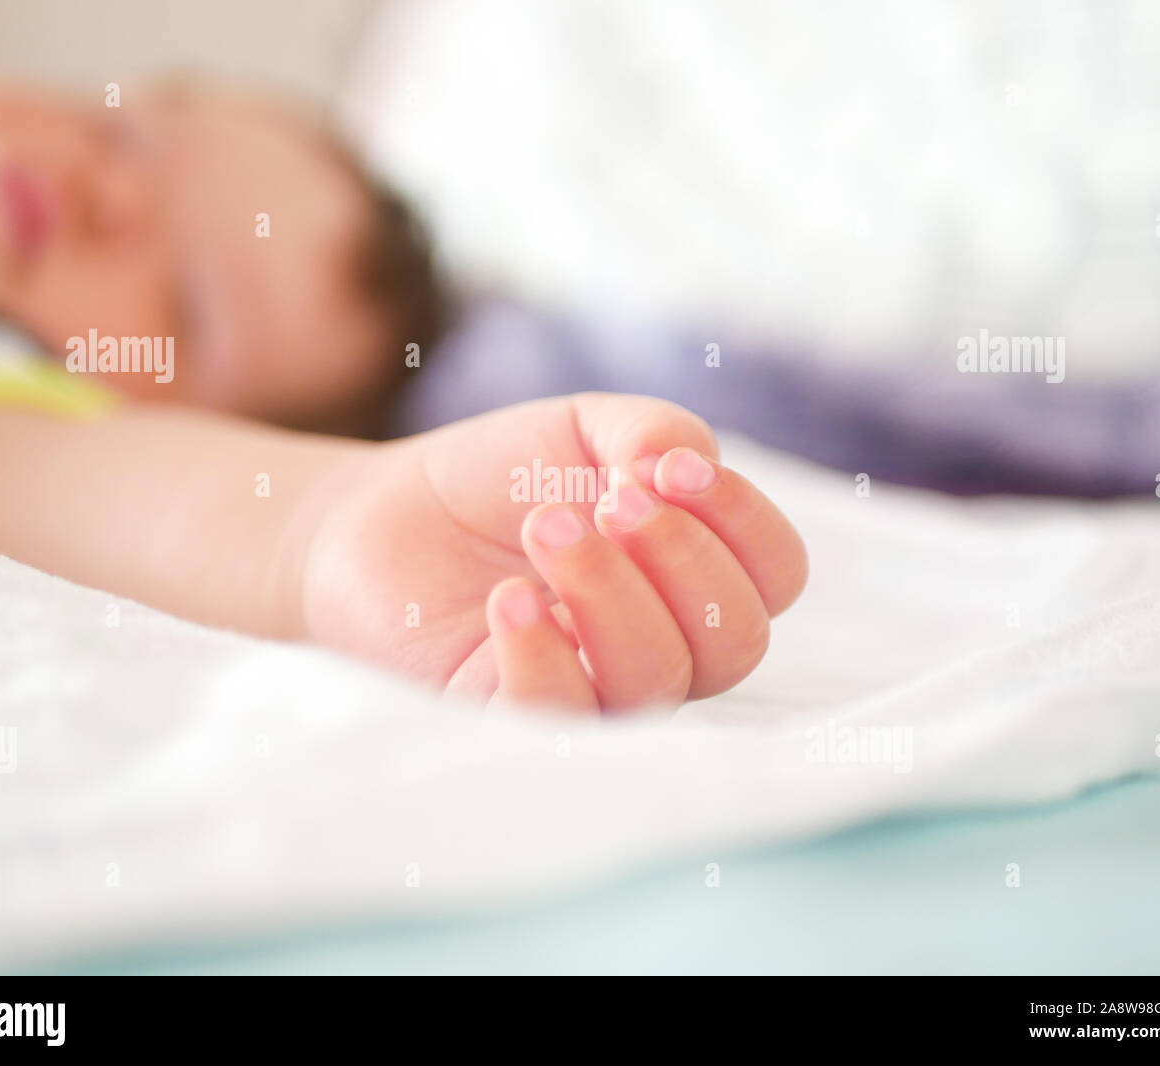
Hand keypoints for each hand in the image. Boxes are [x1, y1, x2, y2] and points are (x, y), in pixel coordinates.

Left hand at [302, 393, 805, 711]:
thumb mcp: (582, 430)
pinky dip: (547, 656)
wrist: (384, 515)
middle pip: (734, 640)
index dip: (742, 520)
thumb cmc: (497, 480)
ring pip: (659, 679)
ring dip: (610, 592)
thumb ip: (651, 431)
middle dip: (681, 557)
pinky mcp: (515, 716)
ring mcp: (595, 688)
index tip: (669, 467)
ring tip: (544, 527)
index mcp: (693, 576)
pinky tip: (512, 598)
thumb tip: (686, 465)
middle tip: (605, 500)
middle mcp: (662, 643)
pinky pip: (565, 719)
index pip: (775, 576)